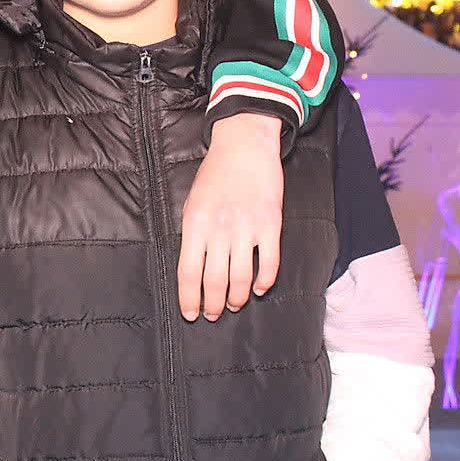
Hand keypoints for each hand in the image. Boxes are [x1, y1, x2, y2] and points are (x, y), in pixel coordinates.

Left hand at [177, 113, 281, 321]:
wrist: (244, 145)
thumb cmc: (214, 175)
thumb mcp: (192, 203)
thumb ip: (192, 235)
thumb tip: (193, 270)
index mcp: (195, 223)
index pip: (188, 272)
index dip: (189, 298)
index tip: (190, 313)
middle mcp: (220, 229)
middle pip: (215, 280)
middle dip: (213, 304)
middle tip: (214, 314)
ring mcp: (247, 228)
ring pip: (241, 277)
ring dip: (236, 297)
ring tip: (233, 304)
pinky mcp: (271, 225)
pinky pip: (269, 264)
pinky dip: (264, 282)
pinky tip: (257, 289)